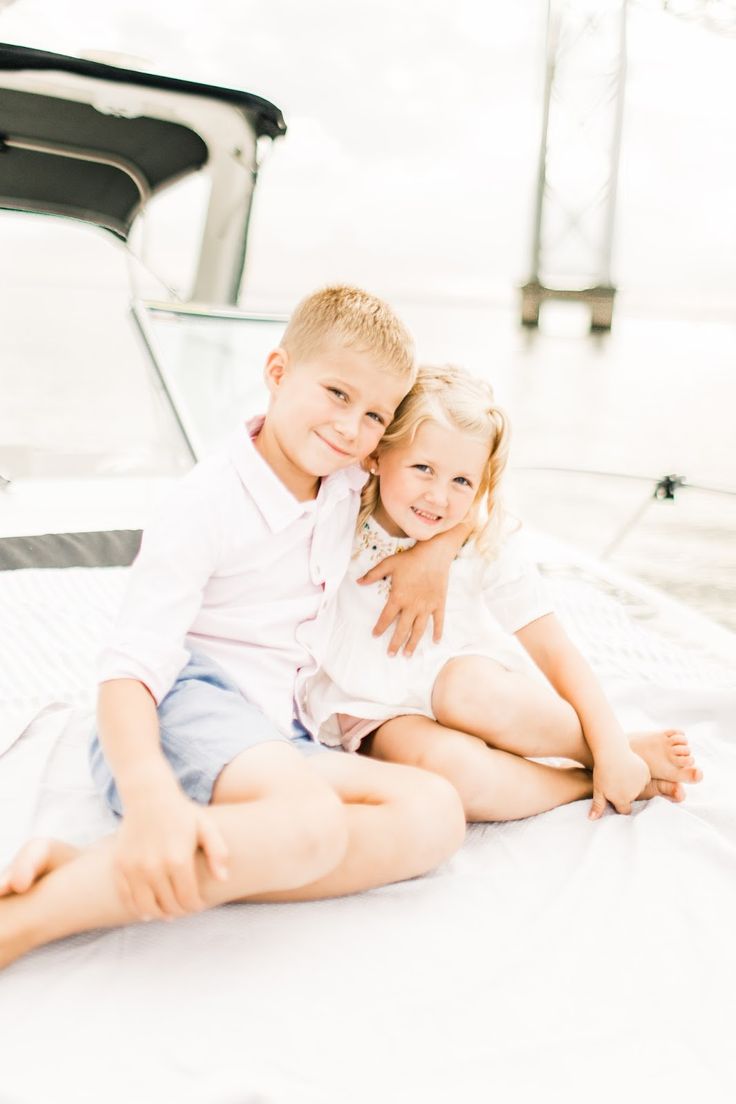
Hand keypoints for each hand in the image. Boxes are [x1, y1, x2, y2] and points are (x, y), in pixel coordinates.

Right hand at [114, 793, 228, 920]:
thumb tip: (223, 879)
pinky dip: (137, 908)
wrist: (148, 797)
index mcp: (178, 860)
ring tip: (168, 912)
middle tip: (185, 907)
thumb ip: (218, 852)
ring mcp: (134, 868)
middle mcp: (154, 868)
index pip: (188, 899)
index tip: (199, 904)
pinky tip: (147, 910)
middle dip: (180, 910)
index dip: (195, 906)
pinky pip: (126, 897)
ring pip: (146, 907)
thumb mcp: (206, 827)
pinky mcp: (119, 866)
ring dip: (159, 914)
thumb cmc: (181, 813)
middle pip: (169, 905)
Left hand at [358, 544, 449, 655]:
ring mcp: (426, 607)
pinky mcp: (438, 604)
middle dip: (395, 643)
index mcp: (398, 598)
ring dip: (413, 643)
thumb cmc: (410, 559)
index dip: (380, 628)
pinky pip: (438, 621)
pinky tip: (435, 641)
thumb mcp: (388, 564)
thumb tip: (358, 582)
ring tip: (408, 654)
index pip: (386, 618)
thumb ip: (372, 575)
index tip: (375, 635)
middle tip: (391, 654)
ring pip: (419, 630)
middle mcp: (412, 606)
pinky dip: (437, 632)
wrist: (434, 554)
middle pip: (402, 629)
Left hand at [589, 748, 650, 819]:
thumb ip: (598, 806)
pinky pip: (644, 778)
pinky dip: (639, 775)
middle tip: (616, 781)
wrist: (611, 751)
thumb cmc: (602, 771)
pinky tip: (629, 769)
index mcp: (623, 800)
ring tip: (622, 774)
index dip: (619, 804)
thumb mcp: (598, 789)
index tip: (614, 796)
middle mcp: (635, 794)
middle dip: (626, 793)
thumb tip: (591, 819)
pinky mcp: (646, 772)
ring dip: (633, 784)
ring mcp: (641, 783)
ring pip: (639, 788)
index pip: (624, 810)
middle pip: (631, 798)